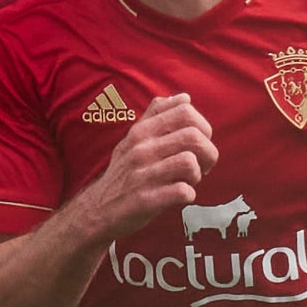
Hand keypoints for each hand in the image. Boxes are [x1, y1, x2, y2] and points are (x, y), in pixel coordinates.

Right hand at [78, 92, 217, 238]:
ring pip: (189, 163)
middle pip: (193, 136)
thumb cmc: (123, 173)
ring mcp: (142, 175)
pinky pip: (182, 191)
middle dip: (208, 153)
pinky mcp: (146, 200)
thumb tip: (183, 97)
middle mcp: (141, 149)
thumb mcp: (133, 139)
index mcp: (141, 131)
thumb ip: (156, 116)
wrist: (98, 208)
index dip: (203, 127)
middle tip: (202, 166)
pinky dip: (188, 195)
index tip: (198, 144)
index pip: (185, 111)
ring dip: (197, 174)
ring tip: (188, 180)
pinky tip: (180, 196)